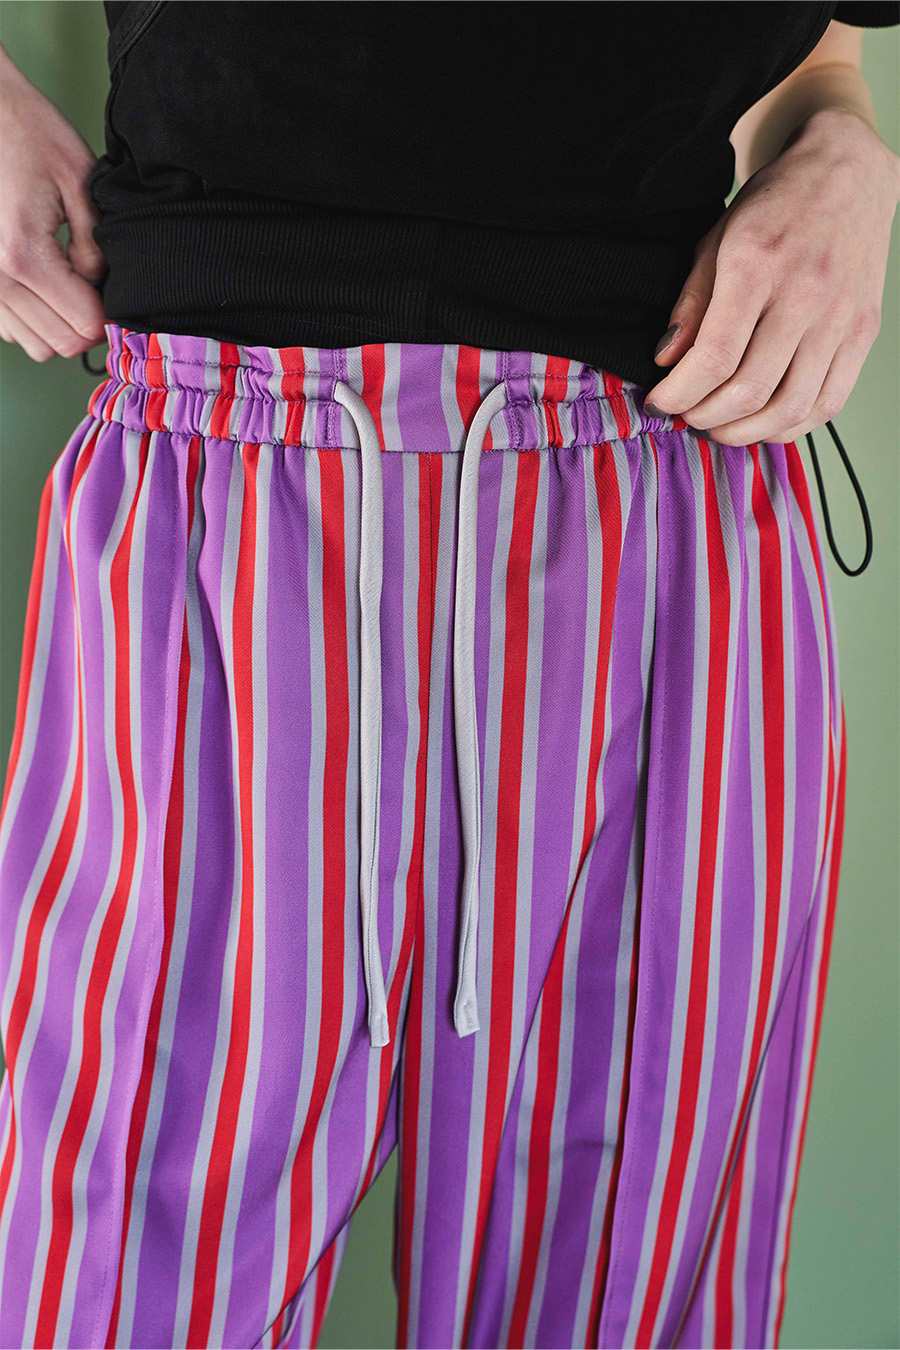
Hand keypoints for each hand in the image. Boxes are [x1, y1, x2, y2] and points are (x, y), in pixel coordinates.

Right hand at [0, 43, 107, 361]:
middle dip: (88, 325)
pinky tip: (44, 285)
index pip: (84, 326)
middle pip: (61, 345)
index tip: (116, 292)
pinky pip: (10, 329)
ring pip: (36, 345)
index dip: (110, 316)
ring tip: (71, 286)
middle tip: (98, 291)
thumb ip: (95, 246)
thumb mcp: (80, 181)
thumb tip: (102, 287)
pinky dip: (34, 319)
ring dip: (61, 326)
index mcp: (23, 255)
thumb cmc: (28, 134)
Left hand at [644, 108, 899, 446]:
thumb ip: (691, 302)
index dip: (680, 393)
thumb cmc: (776, 203)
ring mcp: (840, 317)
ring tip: (719, 426)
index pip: (714, 357)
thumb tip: (667, 361)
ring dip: (745, 432)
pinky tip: (762, 424)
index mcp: (758, 266)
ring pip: (789, 406)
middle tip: (686, 416)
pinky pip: (828, 402)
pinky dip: (790, 426)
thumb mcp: (716, 238)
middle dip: (705, 417)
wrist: (848, 173)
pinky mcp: (863, 332)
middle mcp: (804, 295)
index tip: (660, 402)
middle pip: (749, 390)